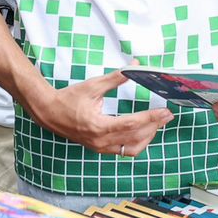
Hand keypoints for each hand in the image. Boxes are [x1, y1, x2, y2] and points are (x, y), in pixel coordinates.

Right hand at [30, 71, 172, 157]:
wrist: (49, 113)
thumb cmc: (69, 99)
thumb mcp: (92, 86)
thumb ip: (115, 78)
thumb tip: (134, 66)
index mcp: (98, 126)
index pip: (132, 124)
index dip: (151, 118)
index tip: (165, 111)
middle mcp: (101, 141)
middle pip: (136, 137)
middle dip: (155, 126)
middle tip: (168, 115)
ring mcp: (101, 147)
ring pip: (132, 148)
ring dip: (148, 136)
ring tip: (158, 122)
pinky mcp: (100, 149)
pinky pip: (124, 150)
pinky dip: (137, 142)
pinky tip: (144, 132)